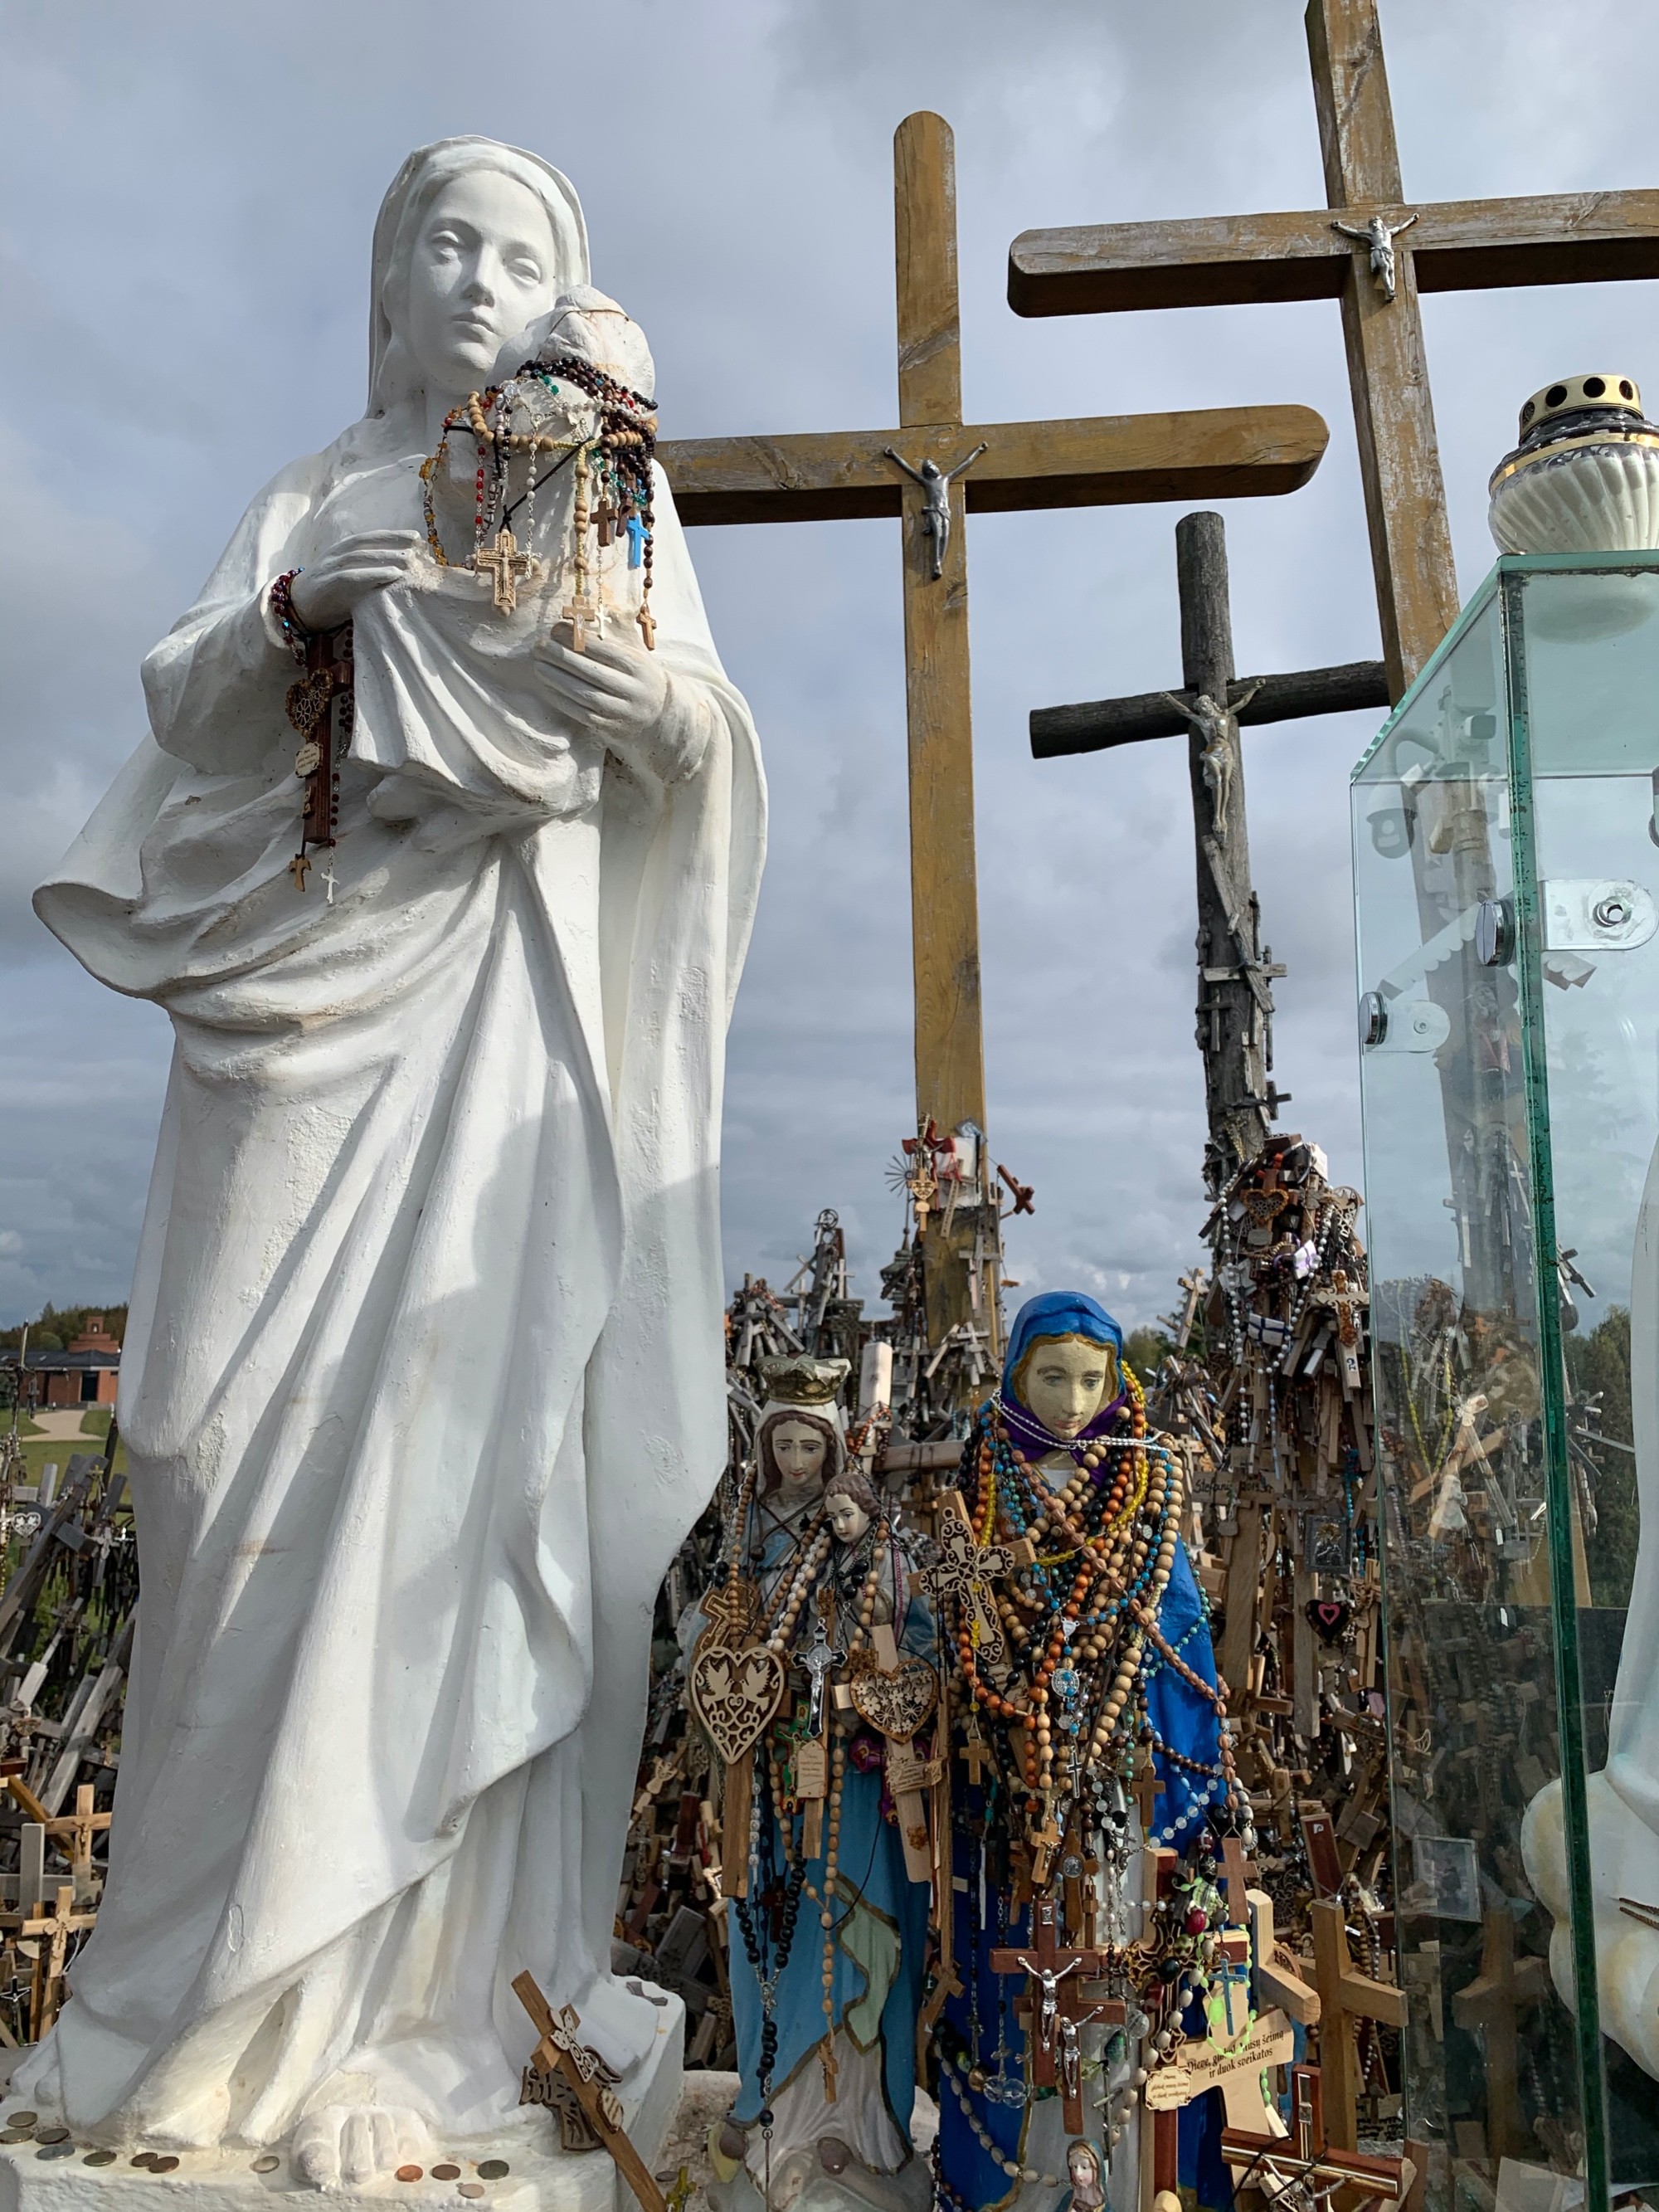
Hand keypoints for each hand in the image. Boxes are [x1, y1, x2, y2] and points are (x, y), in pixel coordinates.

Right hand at [287, 529, 422, 630]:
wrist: (298, 609)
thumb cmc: (331, 596)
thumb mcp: (352, 580)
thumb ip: (370, 573)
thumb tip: (403, 573)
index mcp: (341, 551)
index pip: (369, 538)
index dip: (392, 535)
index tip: (416, 536)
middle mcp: (336, 555)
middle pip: (367, 544)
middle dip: (393, 543)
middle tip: (419, 548)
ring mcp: (329, 568)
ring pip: (360, 557)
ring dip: (386, 556)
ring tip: (409, 560)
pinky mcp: (327, 585)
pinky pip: (351, 576)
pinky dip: (373, 573)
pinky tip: (392, 574)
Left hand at [534, 631, 669, 745]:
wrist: (660, 715)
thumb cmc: (639, 676)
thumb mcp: (636, 653)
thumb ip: (616, 635)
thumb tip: (583, 617)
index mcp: (637, 665)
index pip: (604, 649)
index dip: (577, 638)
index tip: (555, 630)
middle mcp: (632, 689)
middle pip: (591, 671)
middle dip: (561, 657)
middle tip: (539, 647)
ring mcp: (621, 710)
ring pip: (584, 693)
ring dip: (557, 679)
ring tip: (538, 666)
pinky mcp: (610, 727)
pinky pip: (581, 713)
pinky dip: (561, 699)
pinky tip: (547, 687)